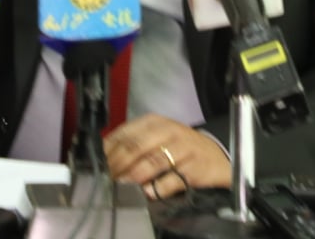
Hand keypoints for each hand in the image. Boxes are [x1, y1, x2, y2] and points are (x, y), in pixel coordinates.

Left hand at [103, 115, 230, 198]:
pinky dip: (157, 188)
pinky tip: (147, 193)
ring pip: (152, 162)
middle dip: (117, 165)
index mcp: (154, 122)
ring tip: (122, 186)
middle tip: (107, 179)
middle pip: (135, 147)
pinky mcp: (194, 168)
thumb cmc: (180, 146)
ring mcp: (182, 148)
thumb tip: (104, 157)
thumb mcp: (157, 137)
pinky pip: (171, 179)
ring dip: (133, 176)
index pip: (125, 134)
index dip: (109, 152)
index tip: (98, 166)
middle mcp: (168, 131)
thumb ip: (133, 144)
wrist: (216, 155)